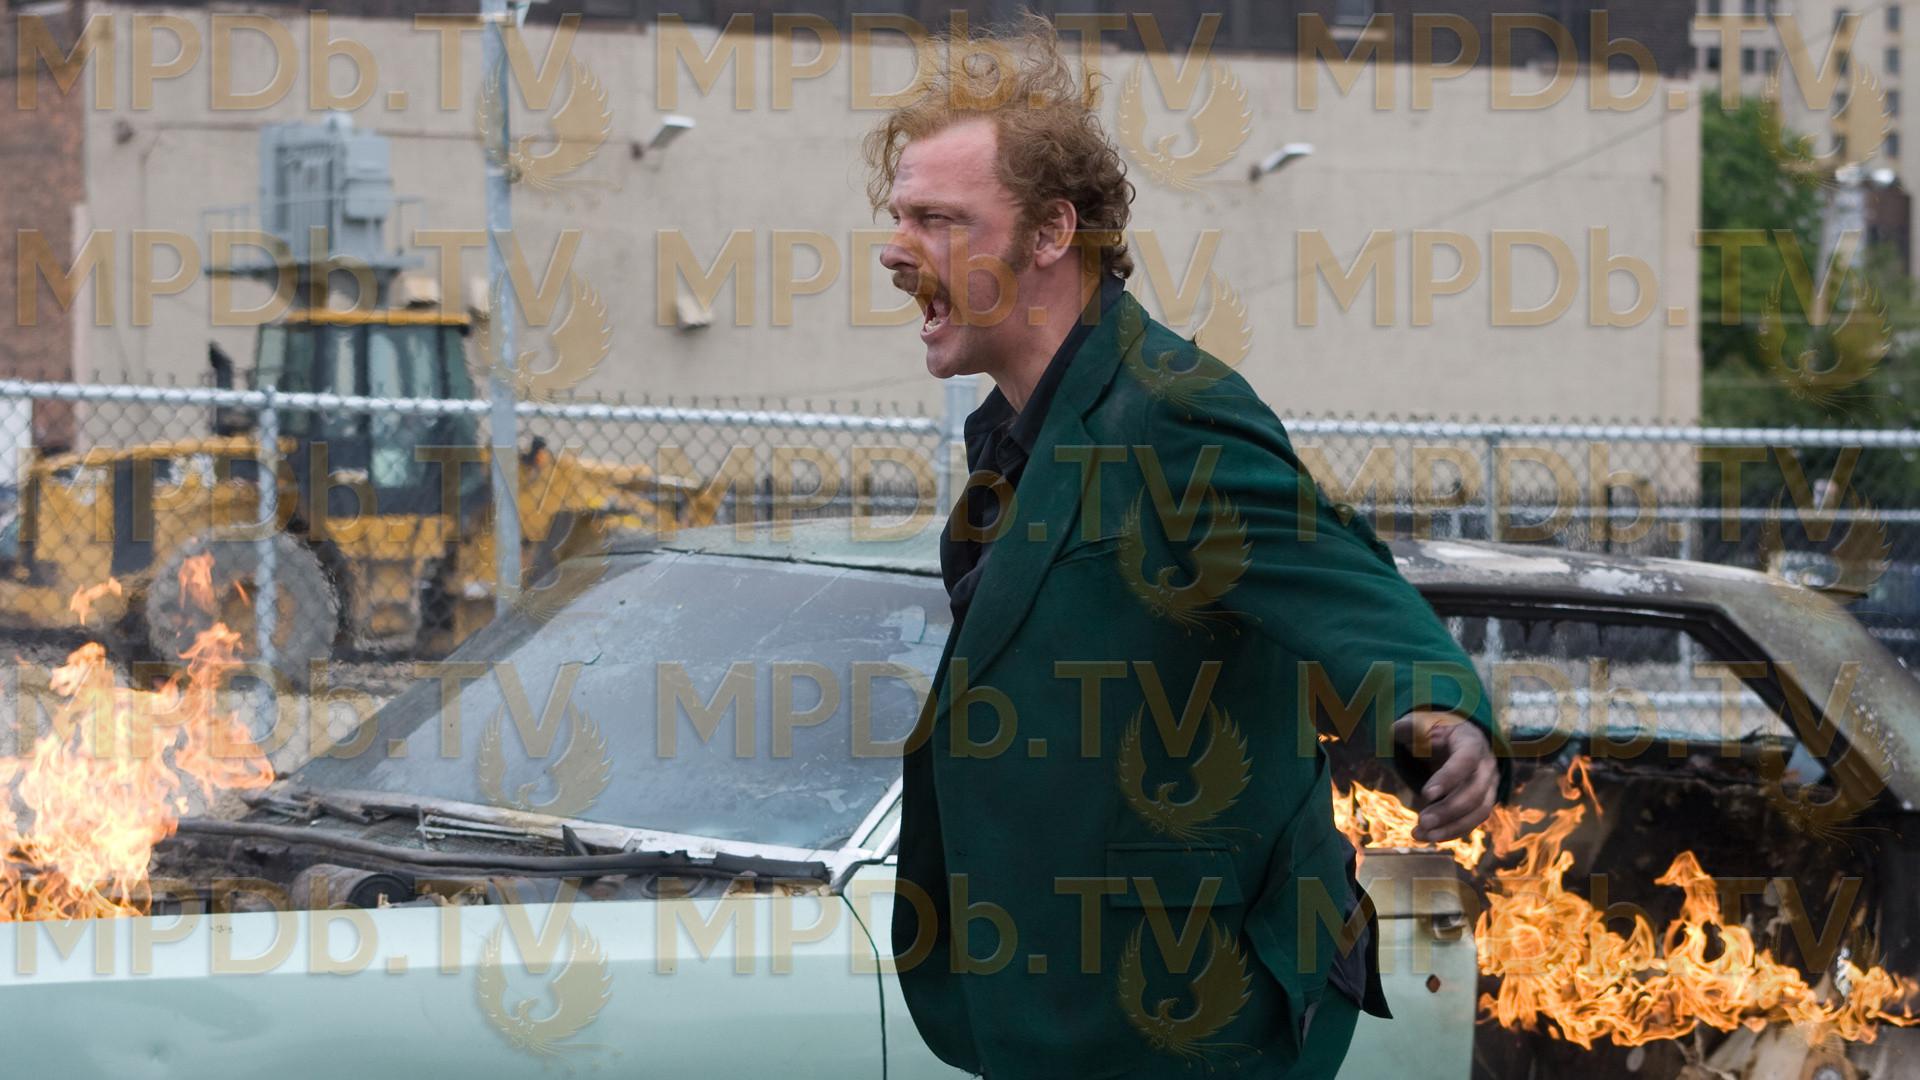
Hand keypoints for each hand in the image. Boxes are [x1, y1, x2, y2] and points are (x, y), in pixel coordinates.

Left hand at [1392, 711, 1497, 842]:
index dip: (1449, 778)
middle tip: (1422, 821)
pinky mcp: (1483, 802)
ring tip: (1421, 835)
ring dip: (1451, 827)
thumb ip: (1410, 726)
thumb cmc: (1438, 730)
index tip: (1426, 795)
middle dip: (1448, 810)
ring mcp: (1489, 786)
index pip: (1466, 760)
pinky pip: (1473, 821)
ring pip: (1479, 812)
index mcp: (1472, 742)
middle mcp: (1486, 766)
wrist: (1458, 740)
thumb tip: (1394, 730)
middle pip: (1475, 792)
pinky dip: (1452, 831)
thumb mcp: (1425, 722)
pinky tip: (1428, 837)